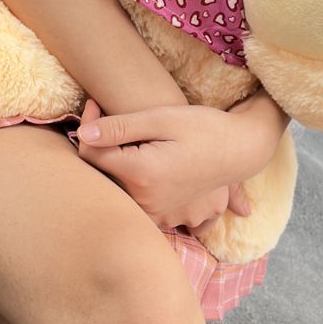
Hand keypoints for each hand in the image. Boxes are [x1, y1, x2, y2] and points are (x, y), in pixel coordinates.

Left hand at [72, 96, 256, 234]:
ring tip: (133, 141)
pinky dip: (132, 186)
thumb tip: (83, 133)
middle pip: (100, 175)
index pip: (90, 154)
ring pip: (116, 189)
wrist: (239, 149)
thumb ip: (120, 127)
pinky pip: (135, 204)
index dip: (87, 127)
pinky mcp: (164, 218)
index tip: (94, 105)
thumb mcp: (161, 119)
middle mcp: (145, 201)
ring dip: (116, 166)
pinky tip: (144, 166)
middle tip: (110, 117)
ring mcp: (156, 214)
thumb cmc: (202, 128)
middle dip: (100, 147)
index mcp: (141, 174)